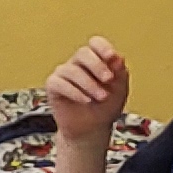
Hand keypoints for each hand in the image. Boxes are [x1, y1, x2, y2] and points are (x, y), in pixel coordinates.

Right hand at [45, 37, 128, 160]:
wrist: (92, 129)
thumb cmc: (105, 107)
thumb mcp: (119, 90)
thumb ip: (119, 73)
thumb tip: (118, 57)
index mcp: (95, 60)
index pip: (95, 44)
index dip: (102, 47)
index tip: (111, 57)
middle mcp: (78, 64)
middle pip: (83, 53)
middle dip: (97, 66)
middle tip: (108, 80)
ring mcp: (64, 74)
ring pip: (72, 70)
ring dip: (89, 84)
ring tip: (101, 97)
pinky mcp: (53, 86)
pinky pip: (60, 83)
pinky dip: (75, 92)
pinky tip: (86, 100)